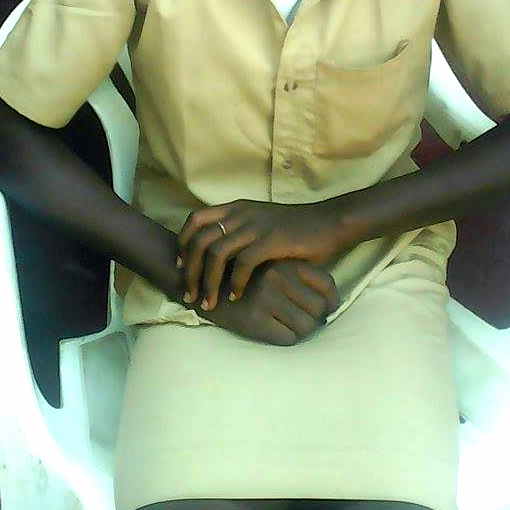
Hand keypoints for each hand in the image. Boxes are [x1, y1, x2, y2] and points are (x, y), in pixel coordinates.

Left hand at [177, 198, 346, 310]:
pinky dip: (234, 283)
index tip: (181, 265)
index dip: (183, 243)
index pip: (195, 219)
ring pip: (216, 253)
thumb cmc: (295, 228)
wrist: (328, 223)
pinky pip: (243, 263)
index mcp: (237, 208)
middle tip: (188, 293)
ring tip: (208, 302)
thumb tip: (215, 257)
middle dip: (189, 270)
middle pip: (200, 240)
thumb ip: (238, 233)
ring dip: (208, 282)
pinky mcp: (272, 240)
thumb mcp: (260, 222)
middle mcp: (242, 214)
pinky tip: (235, 297)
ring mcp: (256, 226)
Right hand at [194, 259, 340, 345]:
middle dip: (316, 318)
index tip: (326, 308)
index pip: (328, 285)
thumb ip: (296, 275)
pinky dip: (285, 338)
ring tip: (290, 326)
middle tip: (306, 320)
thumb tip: (327, 302)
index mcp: (286, 262)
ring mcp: (268, 297)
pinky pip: (288, 339)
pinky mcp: (255, 318)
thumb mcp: (270, 265)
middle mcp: (280, 277)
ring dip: (301, 330)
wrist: (199, 281)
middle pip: (320, 308)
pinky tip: (273, 331)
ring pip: (307, 326)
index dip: (331, 301)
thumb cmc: (240, 275)